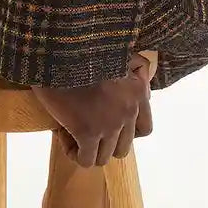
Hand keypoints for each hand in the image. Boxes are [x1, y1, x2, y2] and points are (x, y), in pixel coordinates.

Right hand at [31, 52, 154, 166]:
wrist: (62, 49)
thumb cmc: (87, 47)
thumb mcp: (122, 52)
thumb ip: (137, 69)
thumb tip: (144, 88)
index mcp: (139, 92)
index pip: (145, 129)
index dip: (126, 131)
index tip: (108, 122)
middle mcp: (129, 111)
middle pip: (122, 147)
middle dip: (105, 142)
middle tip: (87, 127)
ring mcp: (110, 124)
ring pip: (104, 157)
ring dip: (88, 148)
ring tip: (73, 130)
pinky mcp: (88, 132)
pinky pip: (86, 160)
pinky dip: (74, 153)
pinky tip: (63, 134)